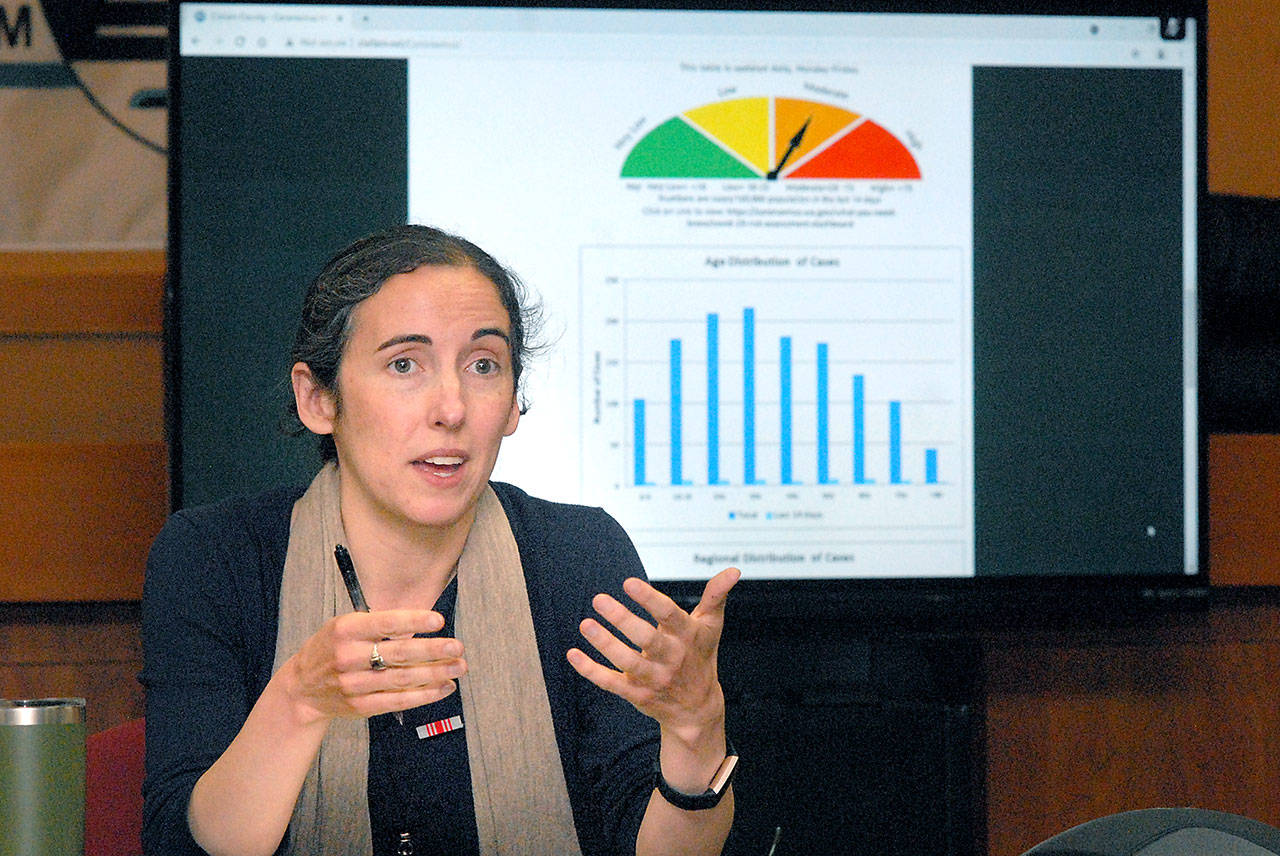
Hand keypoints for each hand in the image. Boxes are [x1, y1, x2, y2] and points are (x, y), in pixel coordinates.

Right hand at [284, 609, 466, 722]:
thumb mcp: (346, 626)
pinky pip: (398, 701)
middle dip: (432, 651)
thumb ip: (380, 624)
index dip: (413, 622)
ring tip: (458, 666)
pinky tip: (444, 687)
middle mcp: (348, 657)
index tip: (438, 621)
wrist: (302, 688)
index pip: (384, 624)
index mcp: (346, 630)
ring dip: (435, 674)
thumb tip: (425, 622)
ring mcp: (354, 685)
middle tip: (457, 647)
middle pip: (398, 653)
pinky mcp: (361, 707)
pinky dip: (424, 695)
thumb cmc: (332, 648)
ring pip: (402, 679)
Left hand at [567, 567, 739, 746]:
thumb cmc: (700, 657)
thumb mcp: (711, 626)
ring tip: (586, 624)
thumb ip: (716, 596)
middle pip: (646, 639)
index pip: (669, 615)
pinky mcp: (637, 694)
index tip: (628, 583)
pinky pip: (611, 683)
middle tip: (598, 599)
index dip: (649, 599)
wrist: (697, 710)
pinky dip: (591, 670)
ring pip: (627, 662)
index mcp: (688, 637)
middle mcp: (672, 659)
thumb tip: (734, 570)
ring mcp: (654, 679)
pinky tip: (573, 654)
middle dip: (622, 620)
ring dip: (604, 644)